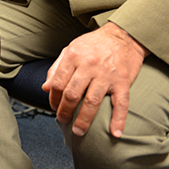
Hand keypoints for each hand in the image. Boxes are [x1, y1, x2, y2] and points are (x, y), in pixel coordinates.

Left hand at [42, 22, 148, 137]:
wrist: (123, 35)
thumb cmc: (94, 43)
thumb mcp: (71, 49)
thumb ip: (56, 68)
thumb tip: (45, 87)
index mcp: (73, 57)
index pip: (58, 83)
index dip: (53, 98)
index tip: (53, 107)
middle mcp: (89, 65)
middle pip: (72, 94)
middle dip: (65, 111)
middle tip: (63, 120)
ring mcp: (107, 75)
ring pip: (92, 101)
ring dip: (83, 120)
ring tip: (78, 131)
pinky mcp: (123, 81)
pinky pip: (121, 104)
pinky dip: (118, 120)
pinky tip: (115, 133)